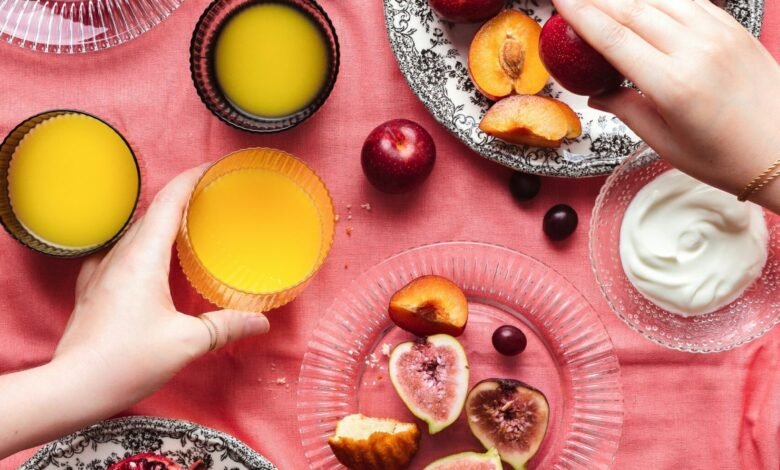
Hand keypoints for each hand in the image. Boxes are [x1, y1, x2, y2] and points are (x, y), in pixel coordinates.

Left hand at [0, 165, 269, 458]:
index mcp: (143, 258)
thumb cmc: (126, 361)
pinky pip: (119, 253)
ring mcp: (101, 271)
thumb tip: (260, 321)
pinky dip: (141, 246)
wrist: (74, 386)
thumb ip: (225, 326)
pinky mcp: (93, 289)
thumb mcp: (187, 343)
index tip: (212, 169)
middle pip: (151, 213)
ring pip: (135, 233)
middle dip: (182, 199)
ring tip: (187, 225)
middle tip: (211, 198)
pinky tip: (149, 259)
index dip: (190, 180)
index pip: (167, 203)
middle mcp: (119, 257)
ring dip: (161, 222)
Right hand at [553, 0, 779, 209]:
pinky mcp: (733, 28)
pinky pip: (689, 1)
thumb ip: (625, 109)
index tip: (559, 0)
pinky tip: (643, 2)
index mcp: (672, 85)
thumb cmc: (725, 156)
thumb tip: (597, 93)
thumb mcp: (663, 142)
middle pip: (633, 10)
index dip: (581, 15)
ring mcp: (718, 34)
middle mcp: (695, 51)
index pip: (613, 38)